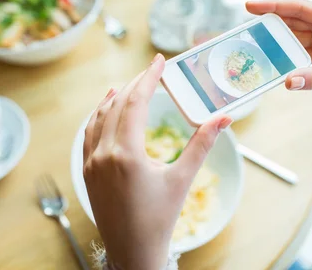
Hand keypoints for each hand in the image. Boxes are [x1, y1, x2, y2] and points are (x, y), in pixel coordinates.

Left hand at [83, 54, 231, 269]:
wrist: (132, 251)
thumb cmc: (160, 218)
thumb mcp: (182, 179)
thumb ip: (202, 144)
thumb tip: (224, 118)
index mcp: (127, 154)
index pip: (136, 103)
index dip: (148, 78)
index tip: (159, 61)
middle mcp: (104, 154)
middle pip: (117, 105)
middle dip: (135, 84)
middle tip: (152, 71)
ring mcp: (91, 162)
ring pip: (99, 117)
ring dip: (115, 98)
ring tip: (129, 85)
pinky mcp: (87, 171)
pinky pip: (89, 134)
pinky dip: (98, 116)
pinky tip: (106, 109)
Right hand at [246, 0, 311, 102]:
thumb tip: (287, 82)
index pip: (301, 7)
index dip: (274, 4)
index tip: (250, 5)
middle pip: (293, 18)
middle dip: (269, 20)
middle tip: (243, 26)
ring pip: (294, 34)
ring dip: (274, 38)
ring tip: (250, 42)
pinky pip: (298, 50)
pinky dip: (284, 53)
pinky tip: (269, 59)